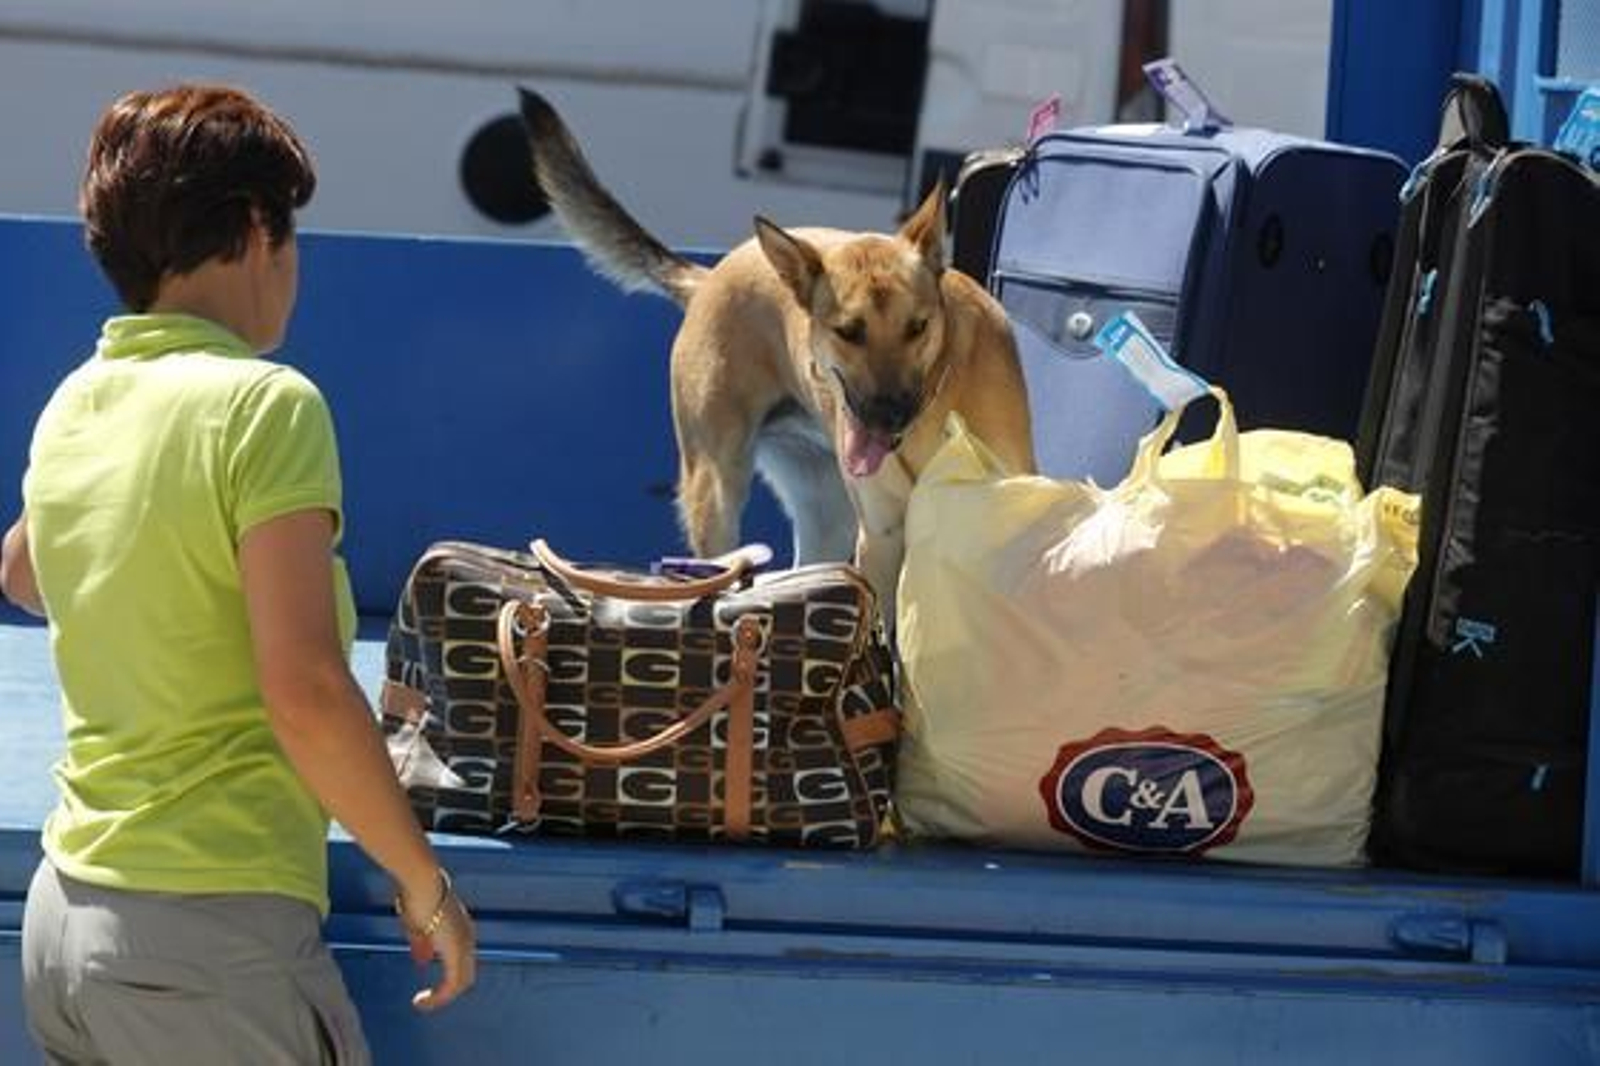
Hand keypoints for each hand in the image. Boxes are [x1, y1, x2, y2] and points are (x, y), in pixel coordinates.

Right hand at [396, 869, 477, 1011]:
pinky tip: (420, 1001)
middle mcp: (468, 937)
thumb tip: (422, 960)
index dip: (447, 976)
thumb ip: (422, 944)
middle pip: (465, 974)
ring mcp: (465, 943)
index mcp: (461, 928)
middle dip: (446, 991)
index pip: (461, 960)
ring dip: (441, 997)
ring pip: (462, 982)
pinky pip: (453, 984)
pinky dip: (439, 997)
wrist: (421, 881)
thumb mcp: (417, 924)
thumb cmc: (416, 894)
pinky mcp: (456, 951)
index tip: (428, 984)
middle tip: (425, 1001)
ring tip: (421, 1004)